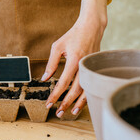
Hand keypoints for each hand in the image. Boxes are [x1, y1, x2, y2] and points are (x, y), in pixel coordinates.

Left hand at [42, 0, 107, 117]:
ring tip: (71, 112)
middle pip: (76, 90)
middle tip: (58, 113)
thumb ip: (51, 63)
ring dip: (79, 103)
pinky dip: (87, 95)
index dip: (56, 94)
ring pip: (86, 90)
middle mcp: (84, 65)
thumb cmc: (73, 35)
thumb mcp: (57, 46)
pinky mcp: (95, 68)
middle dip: (66, 102)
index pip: (63, 82)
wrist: (92, 27)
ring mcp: (91, 67)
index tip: (49, 104)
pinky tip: (81, 103)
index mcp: (74, 60)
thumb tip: (45, 79)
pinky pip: (91, 85)